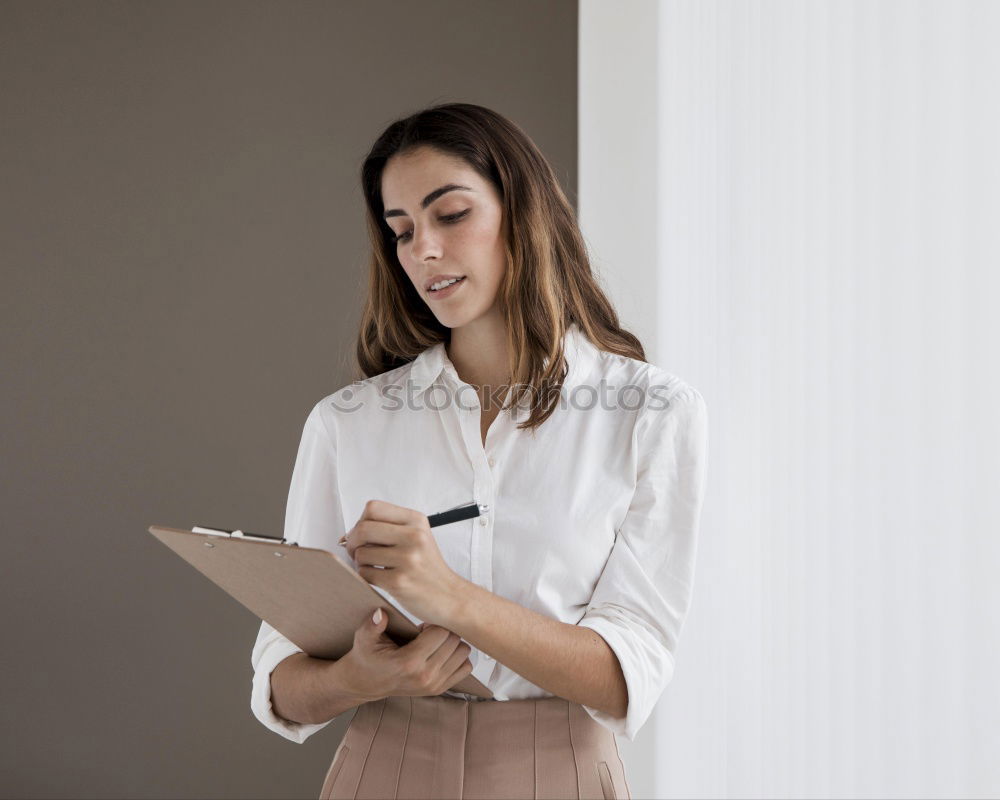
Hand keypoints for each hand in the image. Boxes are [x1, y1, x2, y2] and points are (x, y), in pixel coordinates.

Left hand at [341, 499, 467, 624]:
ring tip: (375, 567)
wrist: (450, 595)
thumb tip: (349, 533)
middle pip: (363, 529)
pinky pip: (365, 573)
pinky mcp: (399, 581)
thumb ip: (389, 528)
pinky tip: (380, 578)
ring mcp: (407, 559)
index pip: (373, 508)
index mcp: (416, 520)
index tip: (361, 534)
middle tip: (356, 551)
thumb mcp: (418, 536)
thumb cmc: (428, 567)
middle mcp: (414, 536)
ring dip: (361, 562)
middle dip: (352, 542)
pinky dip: (366, 577)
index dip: (360, 521)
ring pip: (361, 553)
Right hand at [341, 608, 473, 700]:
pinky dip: (458, 657)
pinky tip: (441, 652)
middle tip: (429, 632)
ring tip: (434, 642)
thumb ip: (373, 625)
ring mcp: (434, 685)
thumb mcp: (364, 638)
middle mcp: (425, 676)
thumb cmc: (367, 657)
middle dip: (444, 631)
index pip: (441, 633)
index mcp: (408, 662)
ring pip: (463, 653)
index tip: (422, 624)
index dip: (434, 623)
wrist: (365, 683)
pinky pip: (465, 667)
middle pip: (454, 641)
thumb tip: (381, 614)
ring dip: (452, 643)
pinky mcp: (439, 689)